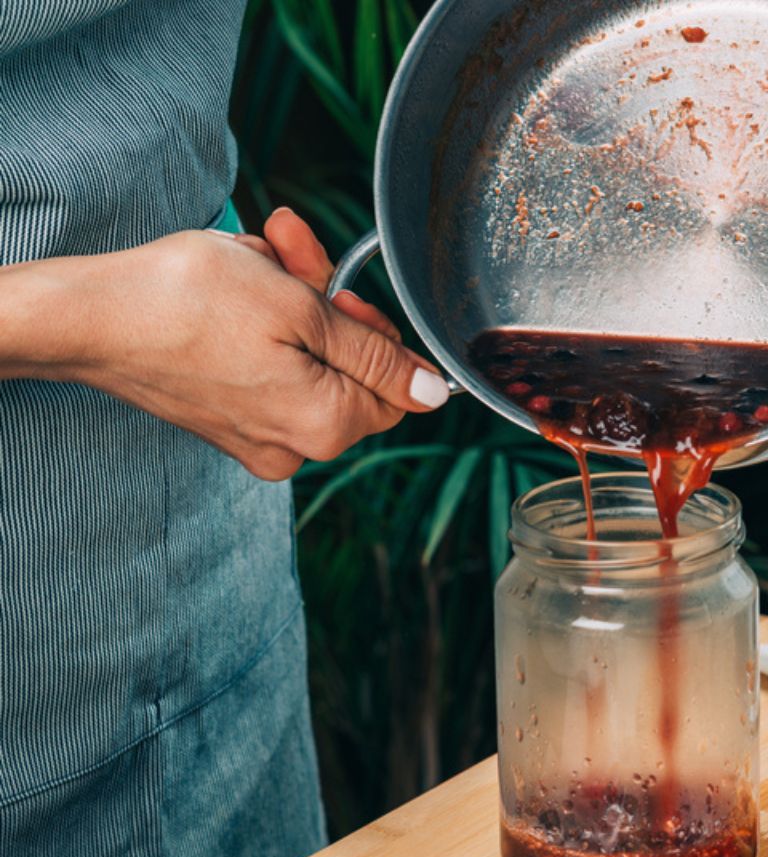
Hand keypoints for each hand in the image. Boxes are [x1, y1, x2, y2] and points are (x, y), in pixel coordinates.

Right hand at [65, 210, 448, 480]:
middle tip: (291, 252)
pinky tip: (233, 288)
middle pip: (351, 370)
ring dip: (291, 302)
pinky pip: (270, 371)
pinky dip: (261, 327)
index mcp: (326, 426)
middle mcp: (295, 448)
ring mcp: (257, 440)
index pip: (398, 387)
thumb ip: (376, 355)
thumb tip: (434, 393)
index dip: (375, 328)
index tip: (338, 291)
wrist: (88, 316)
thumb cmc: (188, 300)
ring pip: (309, 362)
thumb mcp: (302, 309)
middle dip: (327, 303)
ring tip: (254, 261)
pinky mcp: (226, 423)